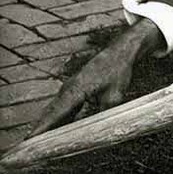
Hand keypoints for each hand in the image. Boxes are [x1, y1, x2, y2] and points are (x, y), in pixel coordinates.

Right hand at [26, 18, 164, 137]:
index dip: (43, 127)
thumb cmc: (117, 72)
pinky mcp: (73, 89)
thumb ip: (103, 113)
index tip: (30, 138)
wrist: (118, 53)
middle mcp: (68, 88)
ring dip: (46, 123)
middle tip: (29, 144)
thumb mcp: (115, 96)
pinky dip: (56, 117)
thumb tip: (97, 130)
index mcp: (76, 89)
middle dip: (40, 128)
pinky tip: (54, 128)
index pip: (56, 112)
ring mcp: (69, 88)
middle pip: (50, 112)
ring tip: (37, 139)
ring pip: (54, 109)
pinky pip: (62, 106)